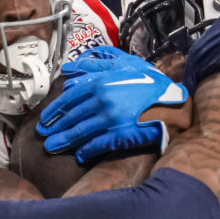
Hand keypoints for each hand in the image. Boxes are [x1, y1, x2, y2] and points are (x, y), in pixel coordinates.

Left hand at [38, 47, 187, 162]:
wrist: (174, 103)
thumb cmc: (152, 83)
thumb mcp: (128, 65)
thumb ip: (102, 62)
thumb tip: (74, 68)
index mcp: (102, 83)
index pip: (70, 98)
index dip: (55, 110)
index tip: (46, 118)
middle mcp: (102, 101)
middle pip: (72, 117)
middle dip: (56, 127)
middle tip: (44, 135)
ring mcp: (111, 120)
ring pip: (81, 132)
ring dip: (64, 140)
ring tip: (52, 147)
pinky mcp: (120, 135)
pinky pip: (98, 144)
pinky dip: (86, 151)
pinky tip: (80, 155)